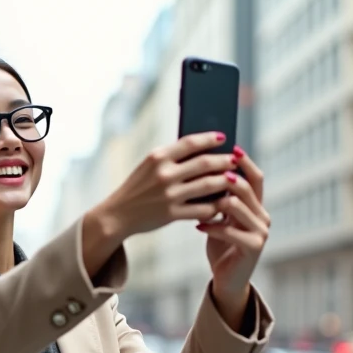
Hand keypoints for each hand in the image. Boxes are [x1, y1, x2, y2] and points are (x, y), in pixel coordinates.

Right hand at [80, 132, 236, 277]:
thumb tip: (201, 148)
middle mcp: (164, 174)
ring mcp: (169, 195)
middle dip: (224, 160)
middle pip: (204, 163)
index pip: (190, 142)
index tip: (223, 137)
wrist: (117, 215)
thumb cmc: (137, 188)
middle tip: (235, 159)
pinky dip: (215, 206)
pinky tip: (222, 203)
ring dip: (225, 181)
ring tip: (234, 179)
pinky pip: (202, 209)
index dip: (210, 139)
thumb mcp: (148, 166)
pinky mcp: (172, 214)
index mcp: (157, 157)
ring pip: (208, 185)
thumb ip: (171, 157)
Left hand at [197, 146, 269, 324]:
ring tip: (198, 201)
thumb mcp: (220, 218)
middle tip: (206, 172)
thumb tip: (203, 171)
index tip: (230, 148)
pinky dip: (212, 226)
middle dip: (226, 178)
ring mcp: (261, 232)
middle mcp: (263, 216)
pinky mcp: (253, 247)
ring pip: (239, 206)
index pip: (256, 178)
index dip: (245, 162)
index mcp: (256, 206)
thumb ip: (219, 199)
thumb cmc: (220, 244)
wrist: (226, 278)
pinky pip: (230, 230)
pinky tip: (198, 226)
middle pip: (247, 188)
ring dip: (217, 202)